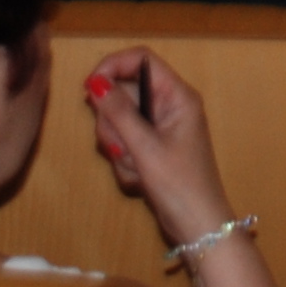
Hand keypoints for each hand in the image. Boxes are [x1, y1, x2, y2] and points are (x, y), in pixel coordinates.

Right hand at [86, 50, 232, 245]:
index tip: (88, 87)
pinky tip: (138, 179)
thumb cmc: (179, 184)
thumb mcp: (145, 148)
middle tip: (120, 148)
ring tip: (134, 166)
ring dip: (119, 147)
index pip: (141, 59)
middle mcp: (170, 106)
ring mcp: (160, 128)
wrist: (197, 226)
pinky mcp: (152, 149)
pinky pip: (126, 143)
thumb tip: (96, 82)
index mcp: (177, 95)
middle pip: (125, 93)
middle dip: (113, 123)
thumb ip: (120, 113)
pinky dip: (125, 161)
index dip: (112, 66)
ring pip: (121, 121)